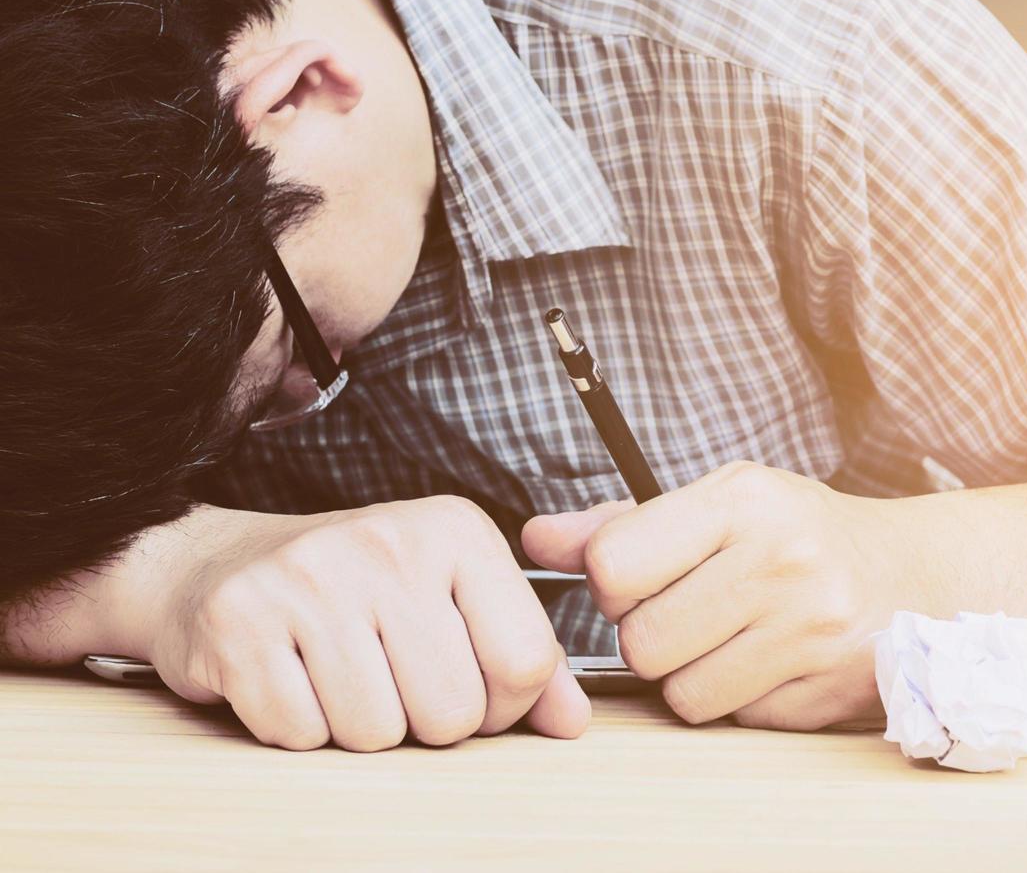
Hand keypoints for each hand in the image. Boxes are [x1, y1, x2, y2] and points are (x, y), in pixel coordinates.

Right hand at [123, 498, 588, 750]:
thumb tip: (572, 721)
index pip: (525, 661)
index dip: (503, 705)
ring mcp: (309, 579)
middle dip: (427, 723)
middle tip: (393, 682)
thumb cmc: (355, 589)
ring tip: (340, 674)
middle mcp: (388, 543)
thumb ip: (519, 656)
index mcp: (456, 530)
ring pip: (377, 733)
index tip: (472, 688)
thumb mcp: (451, 597)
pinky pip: (301, 735)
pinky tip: (290, 678)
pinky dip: (298, 727)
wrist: (216, 563)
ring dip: (360, 727)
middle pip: (452, 712)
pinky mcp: (238, 624)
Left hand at [522, 462, 910, 729]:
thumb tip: (535, 540)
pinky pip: (736, 719)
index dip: (613, 581)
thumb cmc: (799, 534)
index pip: (614, 563)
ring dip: (692, 675)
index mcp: (744, 501)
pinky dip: (739, 699)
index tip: (642, 577)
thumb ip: (621, 525)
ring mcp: (810, 631)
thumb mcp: (720, 503)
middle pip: (642, 641)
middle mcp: (781, 561)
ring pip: (683, 693)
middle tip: (691, 611)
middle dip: (652, 635)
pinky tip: (769, 661)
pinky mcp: (827, 691)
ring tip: (730, 637)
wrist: (914, 576)